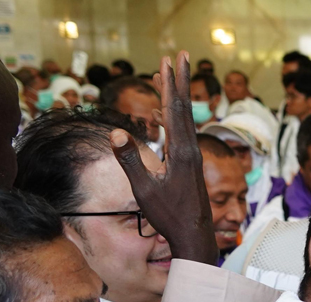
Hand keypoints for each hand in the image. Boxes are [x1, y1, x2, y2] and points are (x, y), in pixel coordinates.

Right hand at [109, 51, 218, 265]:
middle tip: (178, 55)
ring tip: (168, 78)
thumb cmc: (169, 216)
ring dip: (175, 97)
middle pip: (183, 108)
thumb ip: (130, 160)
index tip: (167, 61)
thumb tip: (115, 133)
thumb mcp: (144, 190)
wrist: (195, 236)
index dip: (170, 84)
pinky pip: (182, 134)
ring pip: (183, 120)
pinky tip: (166, 116)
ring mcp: (192, 158)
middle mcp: (191, 151)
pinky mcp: (190, 166)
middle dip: (178, 81)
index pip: (175, 111)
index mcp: (181, 153)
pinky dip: (174, 119)